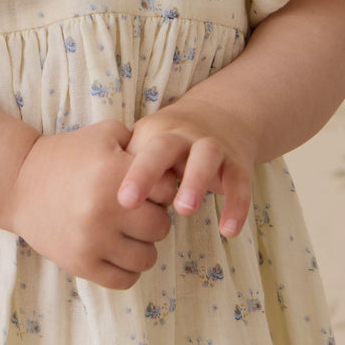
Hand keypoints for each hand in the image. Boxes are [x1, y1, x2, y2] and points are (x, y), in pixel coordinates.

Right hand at [9, 120, 175, 288]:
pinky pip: (125, 279)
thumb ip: (141, 141)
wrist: (19, 182)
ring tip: (127, 233)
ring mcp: (92, 241)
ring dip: (142, 246)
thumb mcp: (105, 134)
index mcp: (114, 173)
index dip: (162, 187)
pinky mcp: (80, 264)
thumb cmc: (68, 155)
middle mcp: (105, 209)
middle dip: (154, 217)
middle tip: (138, 212)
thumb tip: (173, 165)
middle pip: (161, 226)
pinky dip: (128, 269)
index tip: (149, 188)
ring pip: (147, 258)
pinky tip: (118, 251)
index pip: (168, 190)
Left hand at [117, 101, 255, 238]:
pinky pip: (240, 183)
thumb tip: (105, 207)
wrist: (223, 113)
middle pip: (165, 147)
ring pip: (206, 157)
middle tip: (133, 200)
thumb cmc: (171, 142)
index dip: (132, 175)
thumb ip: (130, 170)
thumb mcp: (148, 145)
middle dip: (150, 171)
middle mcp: (183, 136)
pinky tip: (229, 231)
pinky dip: (236, 207)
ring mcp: (212, 146)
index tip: (123, 202)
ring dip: (195, 181)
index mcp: (156, 133)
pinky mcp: (237, 163)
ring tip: (186, 211)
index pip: (139, 151)